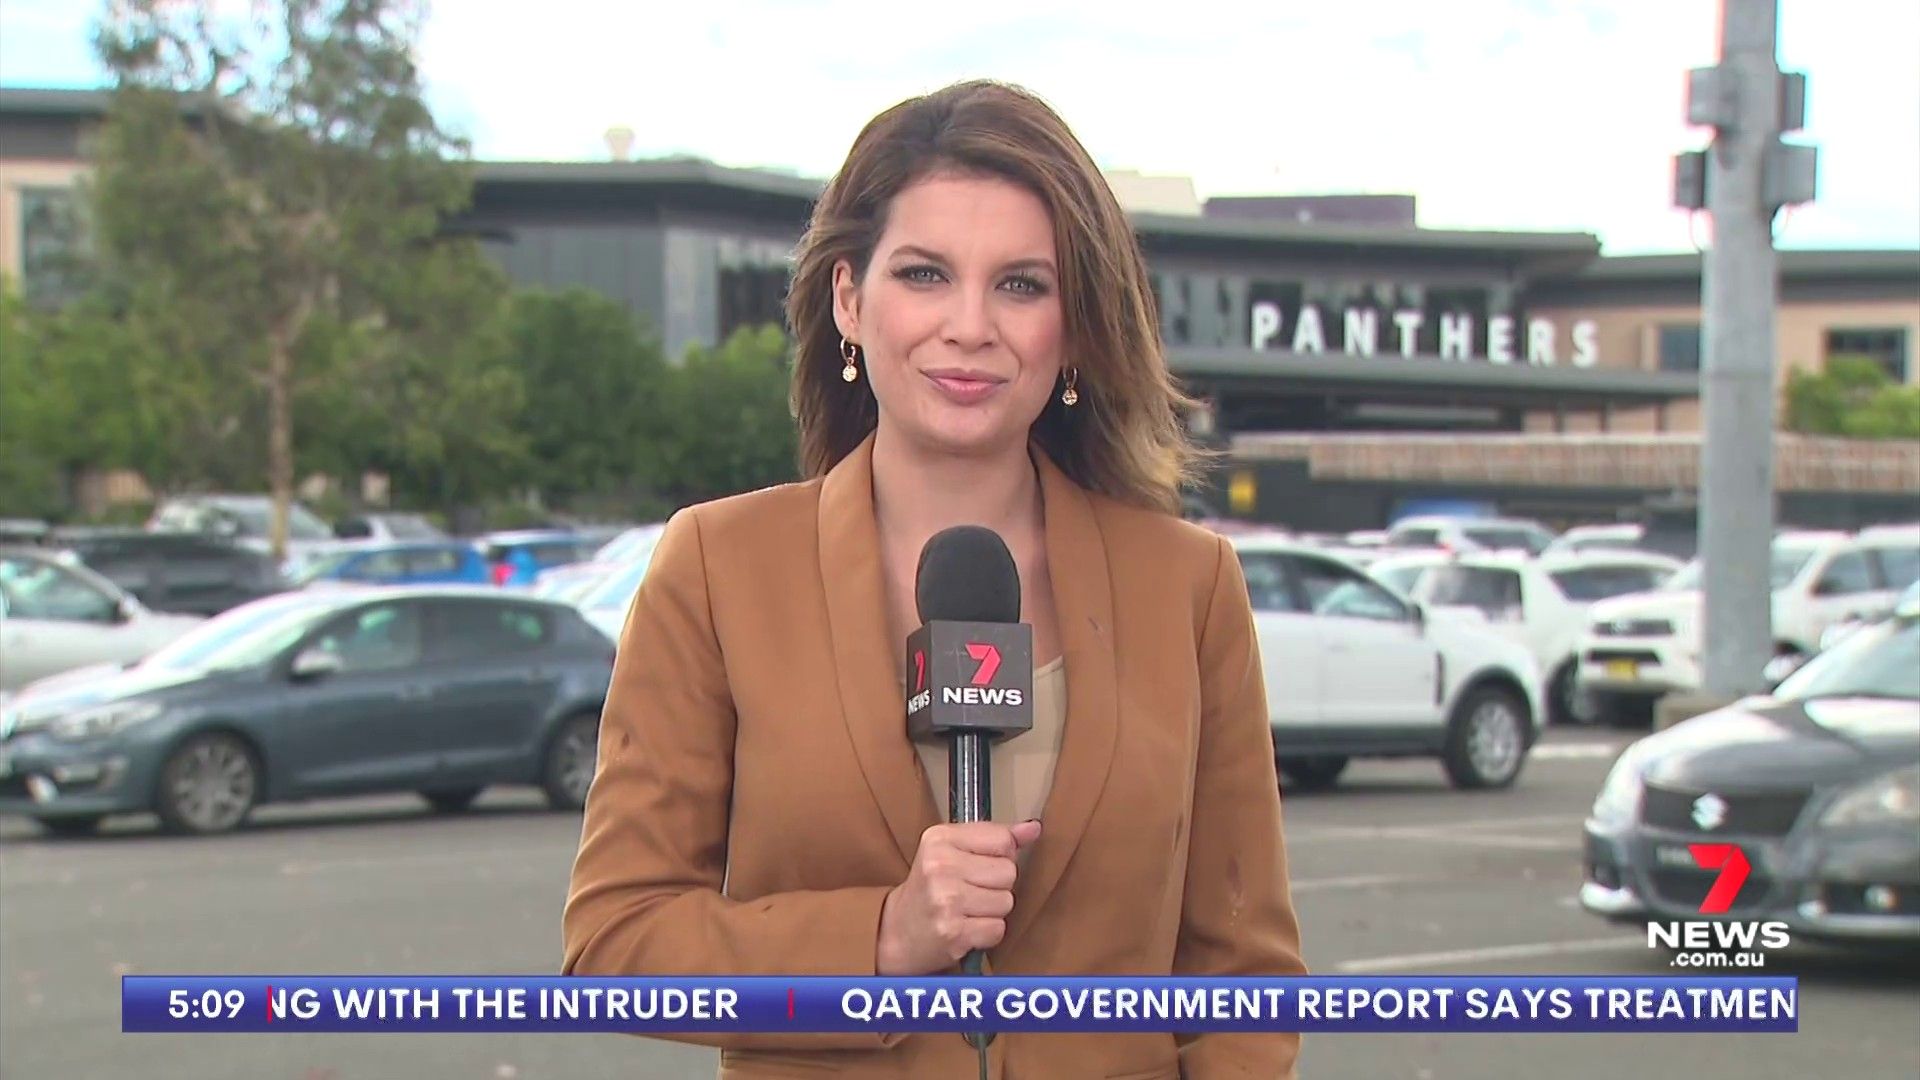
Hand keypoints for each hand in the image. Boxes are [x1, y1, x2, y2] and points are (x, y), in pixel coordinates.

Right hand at [875, 819, 1042, 975]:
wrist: (897, 932)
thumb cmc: (930, 888)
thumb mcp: (953, 850)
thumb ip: (994, 837)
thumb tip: (1033, 828)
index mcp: (939, 838)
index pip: (1003, 840)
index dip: (1001, 856)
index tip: (978, 865)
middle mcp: (940, 866)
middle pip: (1008, 872)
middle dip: (997, 885)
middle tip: (970, 891)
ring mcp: (945, 900)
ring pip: (1006, 902)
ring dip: (993, 911)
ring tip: (967, 910)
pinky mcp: (953, 932)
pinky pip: (998, 929)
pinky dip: (987, 933)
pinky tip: (966, 928)